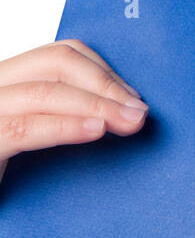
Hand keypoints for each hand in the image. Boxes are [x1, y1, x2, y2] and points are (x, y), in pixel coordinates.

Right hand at [0, 40, 147, 184]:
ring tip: (129, 123)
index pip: (58, 54)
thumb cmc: (8, 184)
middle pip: (56, 62)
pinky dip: (66, 126)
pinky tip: (96, 131)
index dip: (101, 70)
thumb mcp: (33, 135)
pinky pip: (24, 129)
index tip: (132, 97)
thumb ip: (62, 114)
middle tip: (140, 112)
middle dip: (105, 83)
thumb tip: (122, 108)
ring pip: (44, 91)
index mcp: (5, 83)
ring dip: (97, 104)